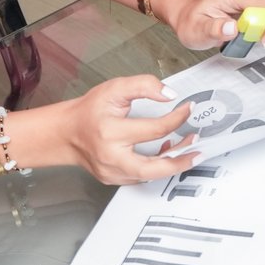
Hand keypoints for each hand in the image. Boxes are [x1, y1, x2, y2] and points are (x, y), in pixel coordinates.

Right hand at [53, 75, 198, 184]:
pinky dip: (157, 167)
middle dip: (179, 161)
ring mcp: (111, 171)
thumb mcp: (115, 89)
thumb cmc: (90, 111)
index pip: (155, 129)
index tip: (188, 109)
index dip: (177, 118)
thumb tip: (170, 95)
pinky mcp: (112, 179)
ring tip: (188, 149)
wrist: (66, 132)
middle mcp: (110, 156)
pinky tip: (166, 153)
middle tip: (198, 150)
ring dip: (172, 164)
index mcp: (111, 132)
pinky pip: (140, 177)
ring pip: (148, 175)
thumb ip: (144, 86)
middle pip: (151, 168)